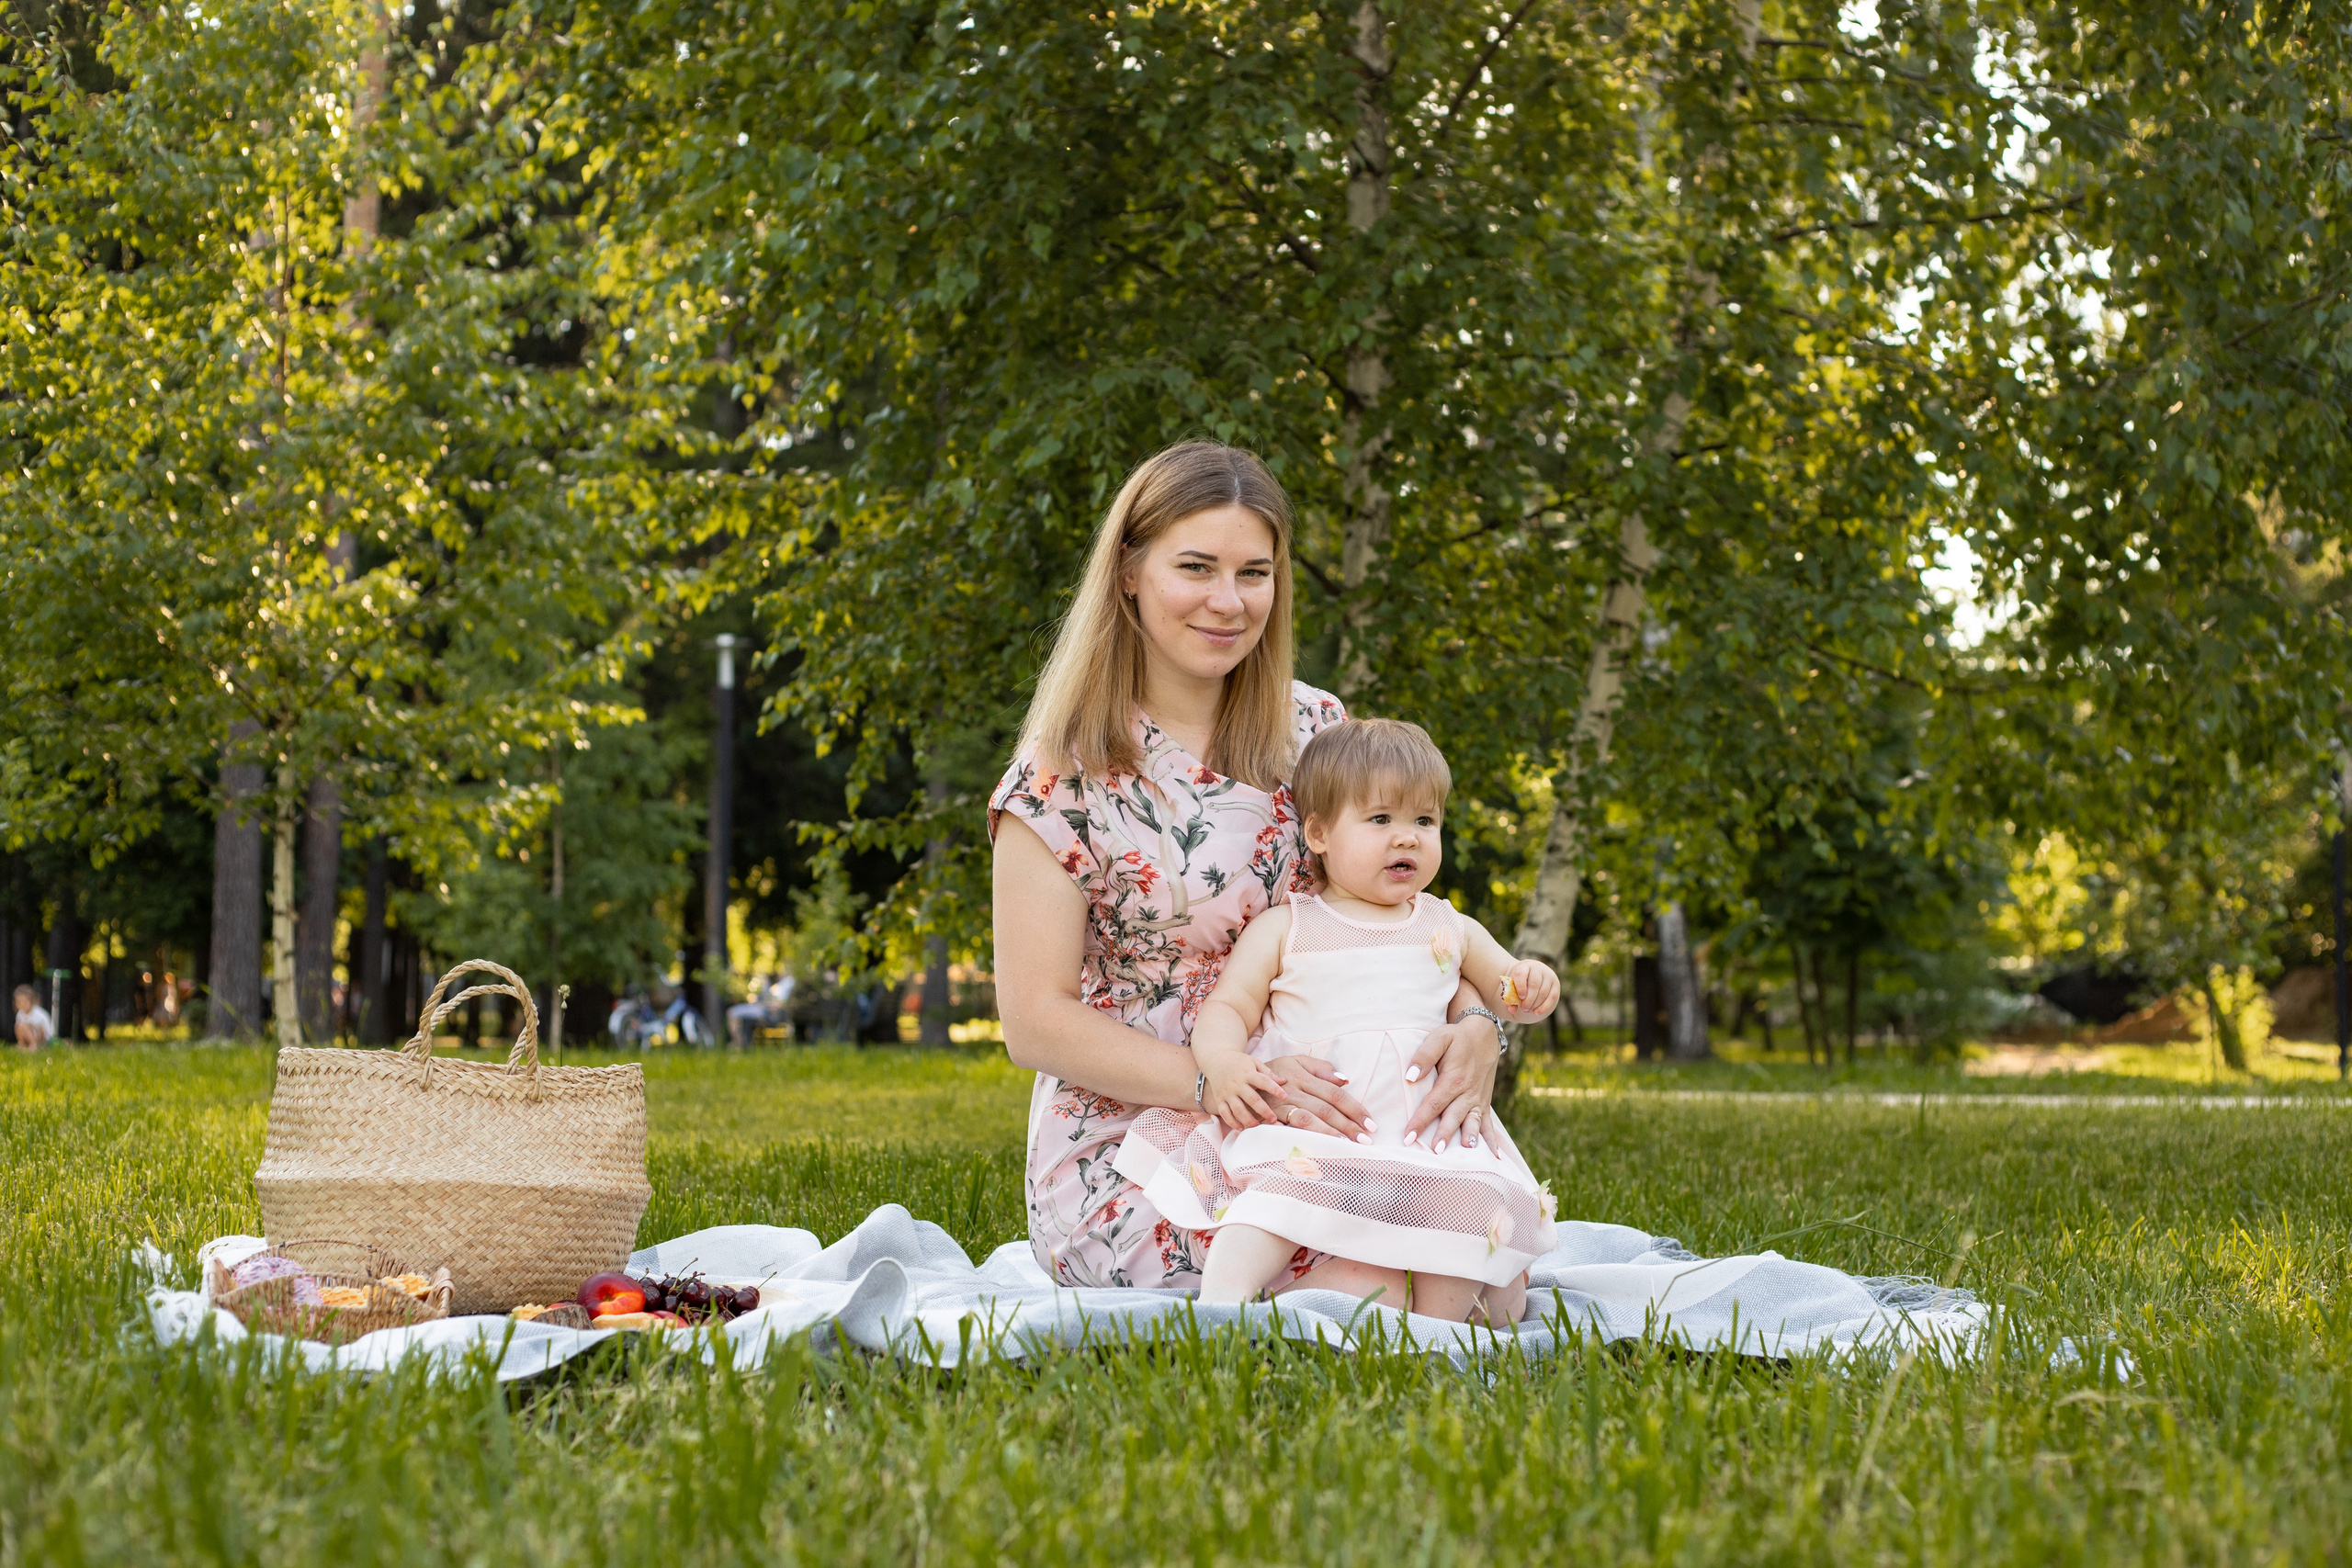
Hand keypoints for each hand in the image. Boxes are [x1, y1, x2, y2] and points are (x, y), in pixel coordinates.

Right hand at [1201, 1052, 1286, 1128]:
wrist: (1215, 1060)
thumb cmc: (1239, 1062)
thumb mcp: (1254, 1062)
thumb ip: (1268, 1073)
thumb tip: (1284, 1081)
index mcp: (1248, 1073)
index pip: (1263, 1081)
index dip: (1274, 1089)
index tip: (1285, 1097)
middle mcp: (1237, 1084)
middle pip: (1252, 1099)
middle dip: (1263, 1110)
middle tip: (1273, 1119)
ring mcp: (1227, 1092)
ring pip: (1237, 1109)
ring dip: (1248, 1119)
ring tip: (1257, 1126)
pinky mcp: (1219, 1099)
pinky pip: (1224, 1113)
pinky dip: (1231, 1122)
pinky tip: (1241, 1128)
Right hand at [1258, 1055, 1373, 1142]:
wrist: (1240, 1078)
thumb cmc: (1276, 1071)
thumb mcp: (1297, 1062)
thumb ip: (1321, 1068)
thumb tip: (1344, 1080)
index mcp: (1304, 1077)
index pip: (1335, 1094)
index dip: (1354, 1108)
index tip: (1370, 1123)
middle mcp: (1293, 1091)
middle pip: (1325, 1109)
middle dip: (1347, 1126)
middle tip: (1365, 1140)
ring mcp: (1279, 1106)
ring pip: (1307, 1120)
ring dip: (1327, 1133)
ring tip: (1346, 1145)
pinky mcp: (1268, 1118)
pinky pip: (1286, 1130)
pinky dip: (1301, 1139)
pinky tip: (1315, 1148)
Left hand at [1402, 1014, 1500, 1156]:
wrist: (1484, 1034)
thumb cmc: (1456, 1037)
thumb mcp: (1439, 1038)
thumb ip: (1424, 1055)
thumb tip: (1410, 1076)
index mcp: (1453, 1079)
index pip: (1433, 1103)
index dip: (1420, 1120)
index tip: (1408, 1136)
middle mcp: (1467, 1092)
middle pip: (1453, 1116)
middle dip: (1444, 1135)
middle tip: (1435, 1152)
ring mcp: (1478, 1099)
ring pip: (1472, 1122)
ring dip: (1469, 1138)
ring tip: (1467, 1154)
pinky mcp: (1485, 1103)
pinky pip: (1488, 1123)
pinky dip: (1492, 1140)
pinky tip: (1495, 1157)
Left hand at [1499, 960, 1559, 1023]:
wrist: (1532, 974)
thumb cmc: (1520, 982)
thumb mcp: (1512, 986)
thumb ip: (1509, 997)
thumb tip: (1512, 1009)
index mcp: (1523, 966)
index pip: (1521, 974)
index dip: (1520, 986)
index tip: (1520, 997)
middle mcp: (1537, 968)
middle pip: (1534, 985)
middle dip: (1529, 999)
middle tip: (1524, 1008)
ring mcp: (1548, 975)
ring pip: (1543, 992)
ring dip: (1535, 1004)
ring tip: (1527, 1010)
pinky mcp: (1555, 984)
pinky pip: (1552, 997)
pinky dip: (1544, 1007)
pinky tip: (1537, 1013)